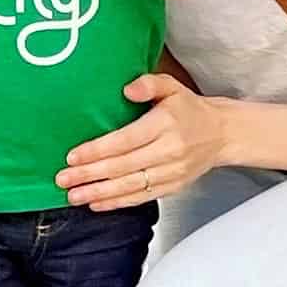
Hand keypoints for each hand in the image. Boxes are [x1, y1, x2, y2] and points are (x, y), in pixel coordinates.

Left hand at [55, 72, 225, 208]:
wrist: (222, 134)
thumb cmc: (190, 109)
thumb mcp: (172, 87)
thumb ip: (149, 83)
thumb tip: (127, 90)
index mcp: (165, 125)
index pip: (125, 141)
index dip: (97, 150)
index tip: (72, 157)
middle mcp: (169, 152)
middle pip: (123, 167)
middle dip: (90, 175)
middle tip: (63, 179)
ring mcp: (171, 173)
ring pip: (130, 186)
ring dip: (99, 193)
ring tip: (74, 195)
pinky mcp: (173, 187)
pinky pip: (142, 197)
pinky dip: (118, 202)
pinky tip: (97, 203)